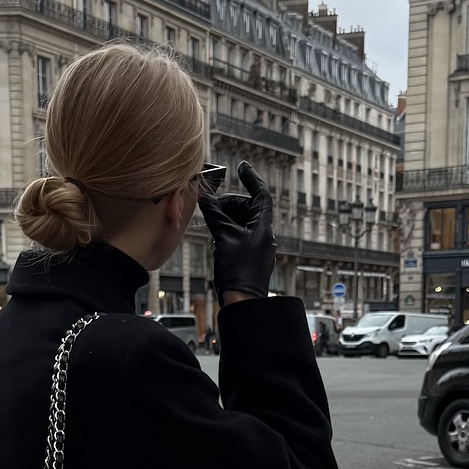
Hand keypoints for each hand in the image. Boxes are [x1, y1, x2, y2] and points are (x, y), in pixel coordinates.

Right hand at [199, 160, 273, 298]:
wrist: (242, 301)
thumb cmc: (238, 271)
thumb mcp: (224, 237)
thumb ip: (215, 215)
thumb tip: (205, 197)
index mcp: (264, 226)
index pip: (261, 194)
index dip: (251, 178)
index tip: (242, 166)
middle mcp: (263, 234)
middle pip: (247, 207)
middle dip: (230, 204)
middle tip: (212, 207)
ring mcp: (256, 246)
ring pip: (241, 221)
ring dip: (226, 218)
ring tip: (212, 222)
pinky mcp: (248, 256)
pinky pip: (238, 235)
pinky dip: (227, 230)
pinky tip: (216, 237)